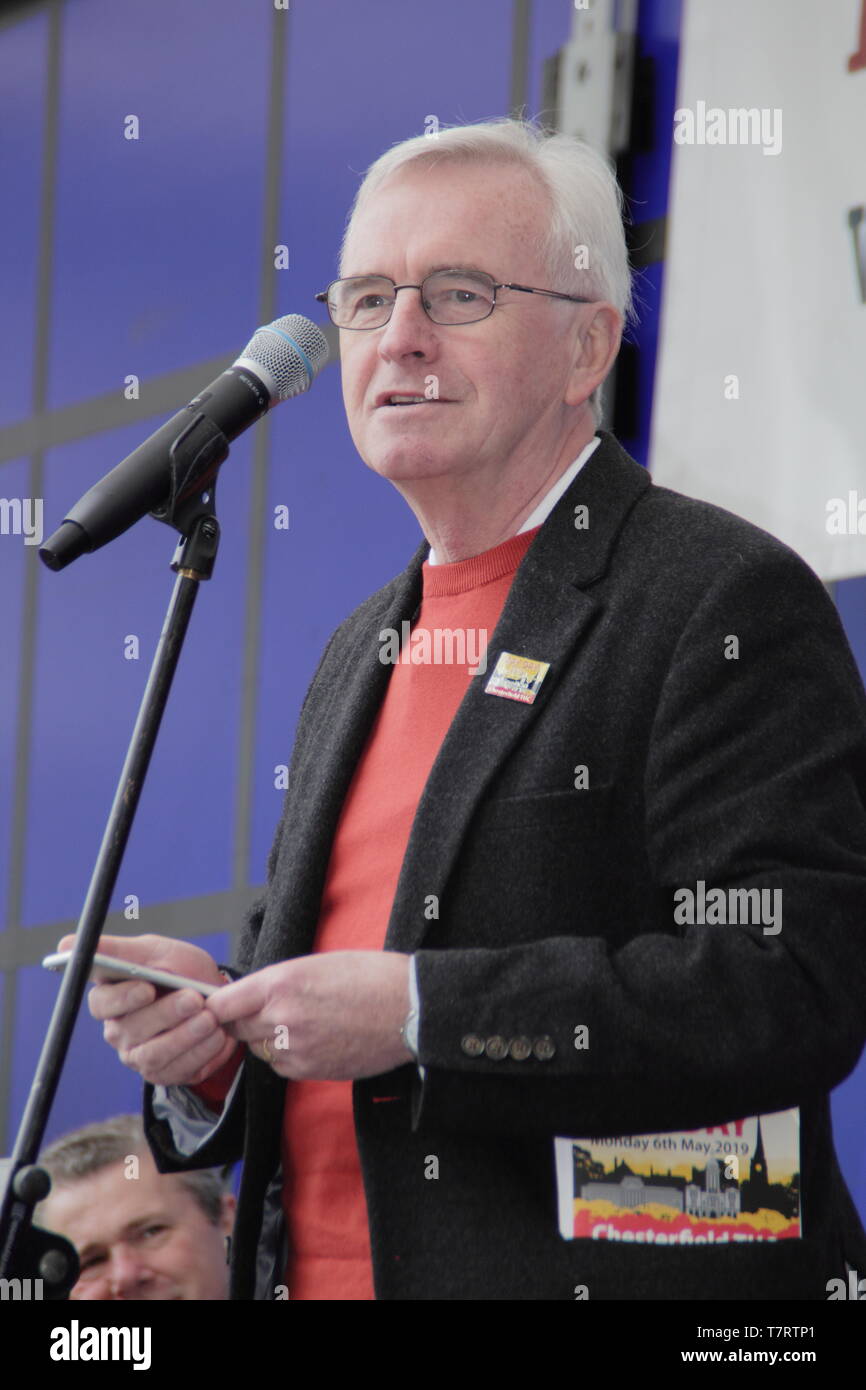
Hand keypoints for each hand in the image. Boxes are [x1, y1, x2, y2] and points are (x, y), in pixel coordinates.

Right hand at [64, 933, 239, 1086]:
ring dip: (186, 1036)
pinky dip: (202, 1052)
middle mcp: (119, 1029)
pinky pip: (177, 1070)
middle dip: (166, 1014)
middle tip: (195, 1000)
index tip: (148, 987)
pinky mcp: (162, 1073)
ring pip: (154, 1054)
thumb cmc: (179, 970)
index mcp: (111, 996)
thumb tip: (65, 945)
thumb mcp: (156, 951)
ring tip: (211, 1019)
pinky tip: (218, 1035)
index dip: (123, 998)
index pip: (101, 1003)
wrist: (217, 998)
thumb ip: (116, 949)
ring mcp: (138, 1055)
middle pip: (131, 1030)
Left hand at [206, 951, 413, 1079]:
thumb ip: (277, 983)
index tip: (220, 1006)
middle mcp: (280, 1017)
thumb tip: (250, 998)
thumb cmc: (368, 976)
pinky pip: (281, 1066)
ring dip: (267, 1039)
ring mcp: (295, 1048)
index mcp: (279, 983)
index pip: (222, 1004)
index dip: (218, 1006)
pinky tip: (312, 1039)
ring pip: (259, 1049)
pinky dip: (288, 1056)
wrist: (408, 1006)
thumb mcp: (315, 964)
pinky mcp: (310, 1070)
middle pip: (237, 1029)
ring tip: (298, 1022)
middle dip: (244, 1021)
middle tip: (263, 1012)